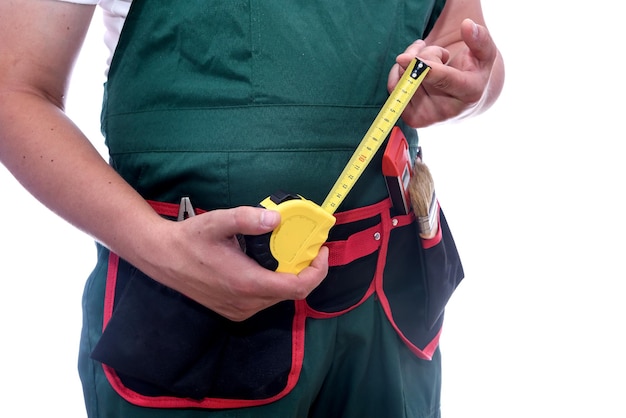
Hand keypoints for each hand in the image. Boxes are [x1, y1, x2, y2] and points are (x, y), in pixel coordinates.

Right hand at [140, 206, 328, 321]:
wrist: (162, 258)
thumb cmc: (190, 240)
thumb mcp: (218, 222)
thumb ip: (247, 218)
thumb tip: (276, 218)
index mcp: (247, 283)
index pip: (298, 287)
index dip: (317, 271)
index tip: (322, 252)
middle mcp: (247, 303)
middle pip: (291, 292)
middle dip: (306, 270)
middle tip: (308, 247)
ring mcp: (239, 310)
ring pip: (278, 297)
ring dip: (290, 277)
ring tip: (290, 252)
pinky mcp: (233, 311)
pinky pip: (264, 300)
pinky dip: (274, 283)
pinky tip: (269, 264)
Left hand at [388, 19, 500, 126]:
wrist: (464, 101)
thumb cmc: (474, 72)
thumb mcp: (485, 54)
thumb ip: (480, 39)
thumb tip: (467, 25)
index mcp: (469, 92)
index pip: (444, 79)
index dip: (425, 68)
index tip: (404, 59)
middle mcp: (448, 110)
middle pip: (419, 72)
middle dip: (425, 54)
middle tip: (440, 54)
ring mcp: (429, 117)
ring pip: (405, 77)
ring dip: (412, 63)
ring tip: (429, 63)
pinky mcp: (413, 119)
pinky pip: (394, 88)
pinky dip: (400, 73)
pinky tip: (415, 70)